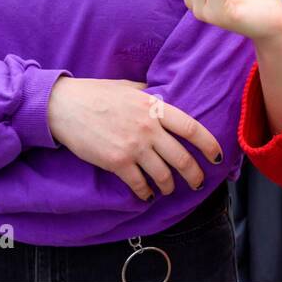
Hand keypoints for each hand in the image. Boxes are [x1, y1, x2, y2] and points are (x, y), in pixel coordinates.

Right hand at [46, 76, 222, 201]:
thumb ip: (149, 95)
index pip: (192, 129)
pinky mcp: (116, 163)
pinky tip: (147, 194)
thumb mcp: (128, 87)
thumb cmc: (95, 93)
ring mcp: (133, 147)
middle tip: (198, 182)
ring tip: (169, 189)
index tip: (217, 157)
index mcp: (154, 107)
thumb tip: (163, 98)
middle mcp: (148, 129)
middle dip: (195, 175)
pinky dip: (146, 193)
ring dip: (169, 186)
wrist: (64, 106)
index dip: (209, 145)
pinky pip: (139, 184)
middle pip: (182, 158)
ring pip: (163, 175)